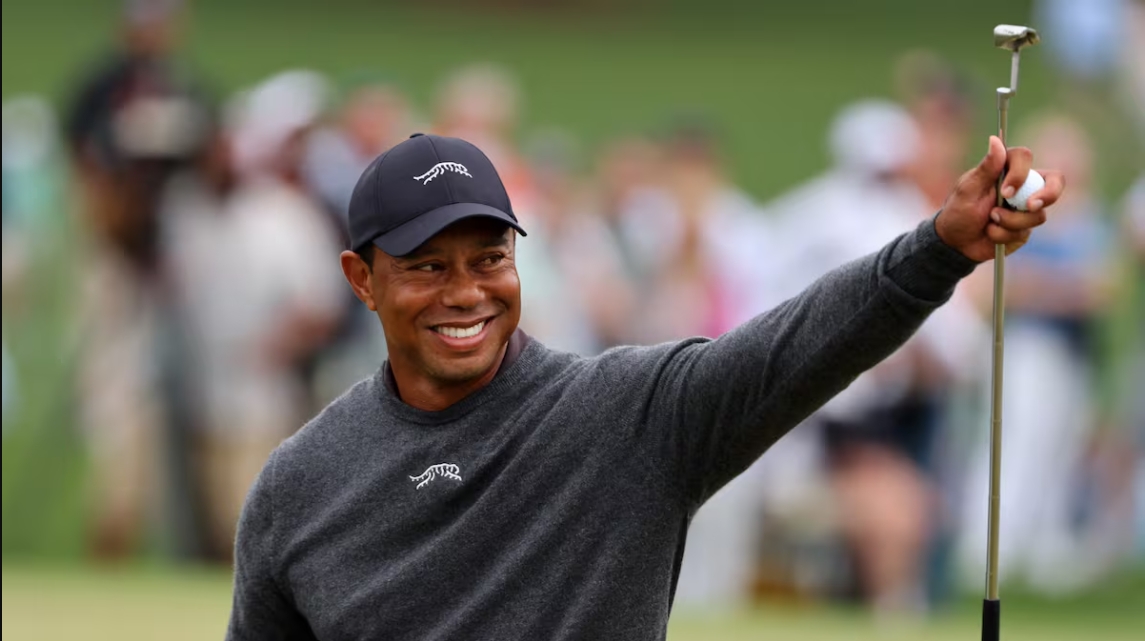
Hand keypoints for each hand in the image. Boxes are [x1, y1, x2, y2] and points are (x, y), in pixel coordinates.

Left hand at [935, 136, 1064, 262]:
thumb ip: (986, 167)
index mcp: (1005, 170)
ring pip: (1037, 214)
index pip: (1024, 158)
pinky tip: (990, 233)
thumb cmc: (958, 211)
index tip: (1005, 192)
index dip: (1020, 174)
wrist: (956, 242)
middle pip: (1055, 181)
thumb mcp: (968, 189)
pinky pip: (1025, 232)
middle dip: (1048, 194)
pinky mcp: (1026, 227)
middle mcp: (1022, 186)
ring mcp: (1026, 207)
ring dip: (1009, 222)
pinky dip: (1003, 234)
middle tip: (1030, 206)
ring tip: (989, 221)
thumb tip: (995, 139)